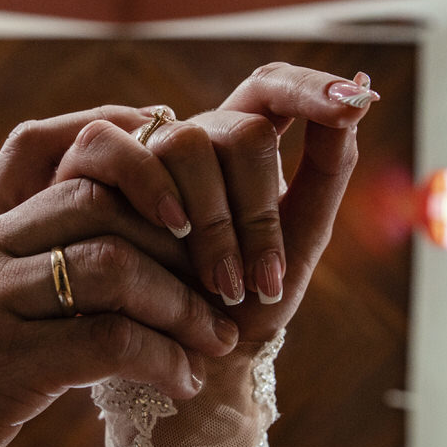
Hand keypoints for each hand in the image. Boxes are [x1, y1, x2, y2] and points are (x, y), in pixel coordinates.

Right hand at [0, 107, 238, 446]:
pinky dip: (163, 358)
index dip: (116, 128)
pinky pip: (106, 341)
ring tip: (218, 336)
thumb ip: (17, 266)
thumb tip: (113, 250)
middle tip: (226, 279)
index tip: (176, 147)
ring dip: (181, 301)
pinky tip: (185, 380)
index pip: (39, 141)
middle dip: (180, 234)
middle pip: (96, 194)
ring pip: (110, 262)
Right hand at [56, 62, 377, 340]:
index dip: (310, 86)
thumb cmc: (241, 304)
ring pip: (187, 144)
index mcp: (240, 145)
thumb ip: (329, 170)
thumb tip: (360, 97)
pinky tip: (172, 229)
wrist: (179, 360)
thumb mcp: (298, 242)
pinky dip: (150, 187)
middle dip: (259, 213)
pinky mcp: (86, 168)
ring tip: (222, 288)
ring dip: (214, 224)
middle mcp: (192, 139)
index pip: (272, 88)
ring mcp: (140, 151)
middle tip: (261, 284)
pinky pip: (114, 146)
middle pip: (243, 132)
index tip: (355, 104)